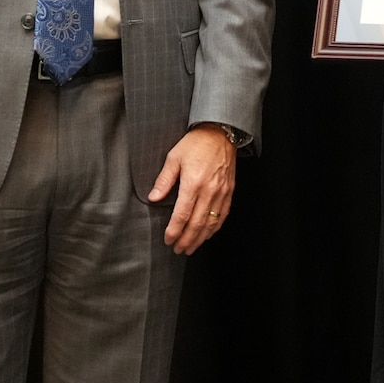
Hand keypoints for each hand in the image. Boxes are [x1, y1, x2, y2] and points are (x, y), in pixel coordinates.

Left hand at [149, 124, 235, 254]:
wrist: (220, 132)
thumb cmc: (196, 143)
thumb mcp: (174, 157)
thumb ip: (164, 180)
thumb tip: (154, 198)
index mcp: (193, 183)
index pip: (182, 215)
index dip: (174, 230)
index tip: (168, 239)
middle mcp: (209, 190)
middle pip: (197, 223)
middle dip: (186, 240)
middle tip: (178, 249)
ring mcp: (221, 192)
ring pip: (211, 222)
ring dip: (200, 238)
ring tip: (191, 247)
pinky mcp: (229, 191)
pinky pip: (223, 214)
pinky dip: (215, 228)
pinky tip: (208, 234)